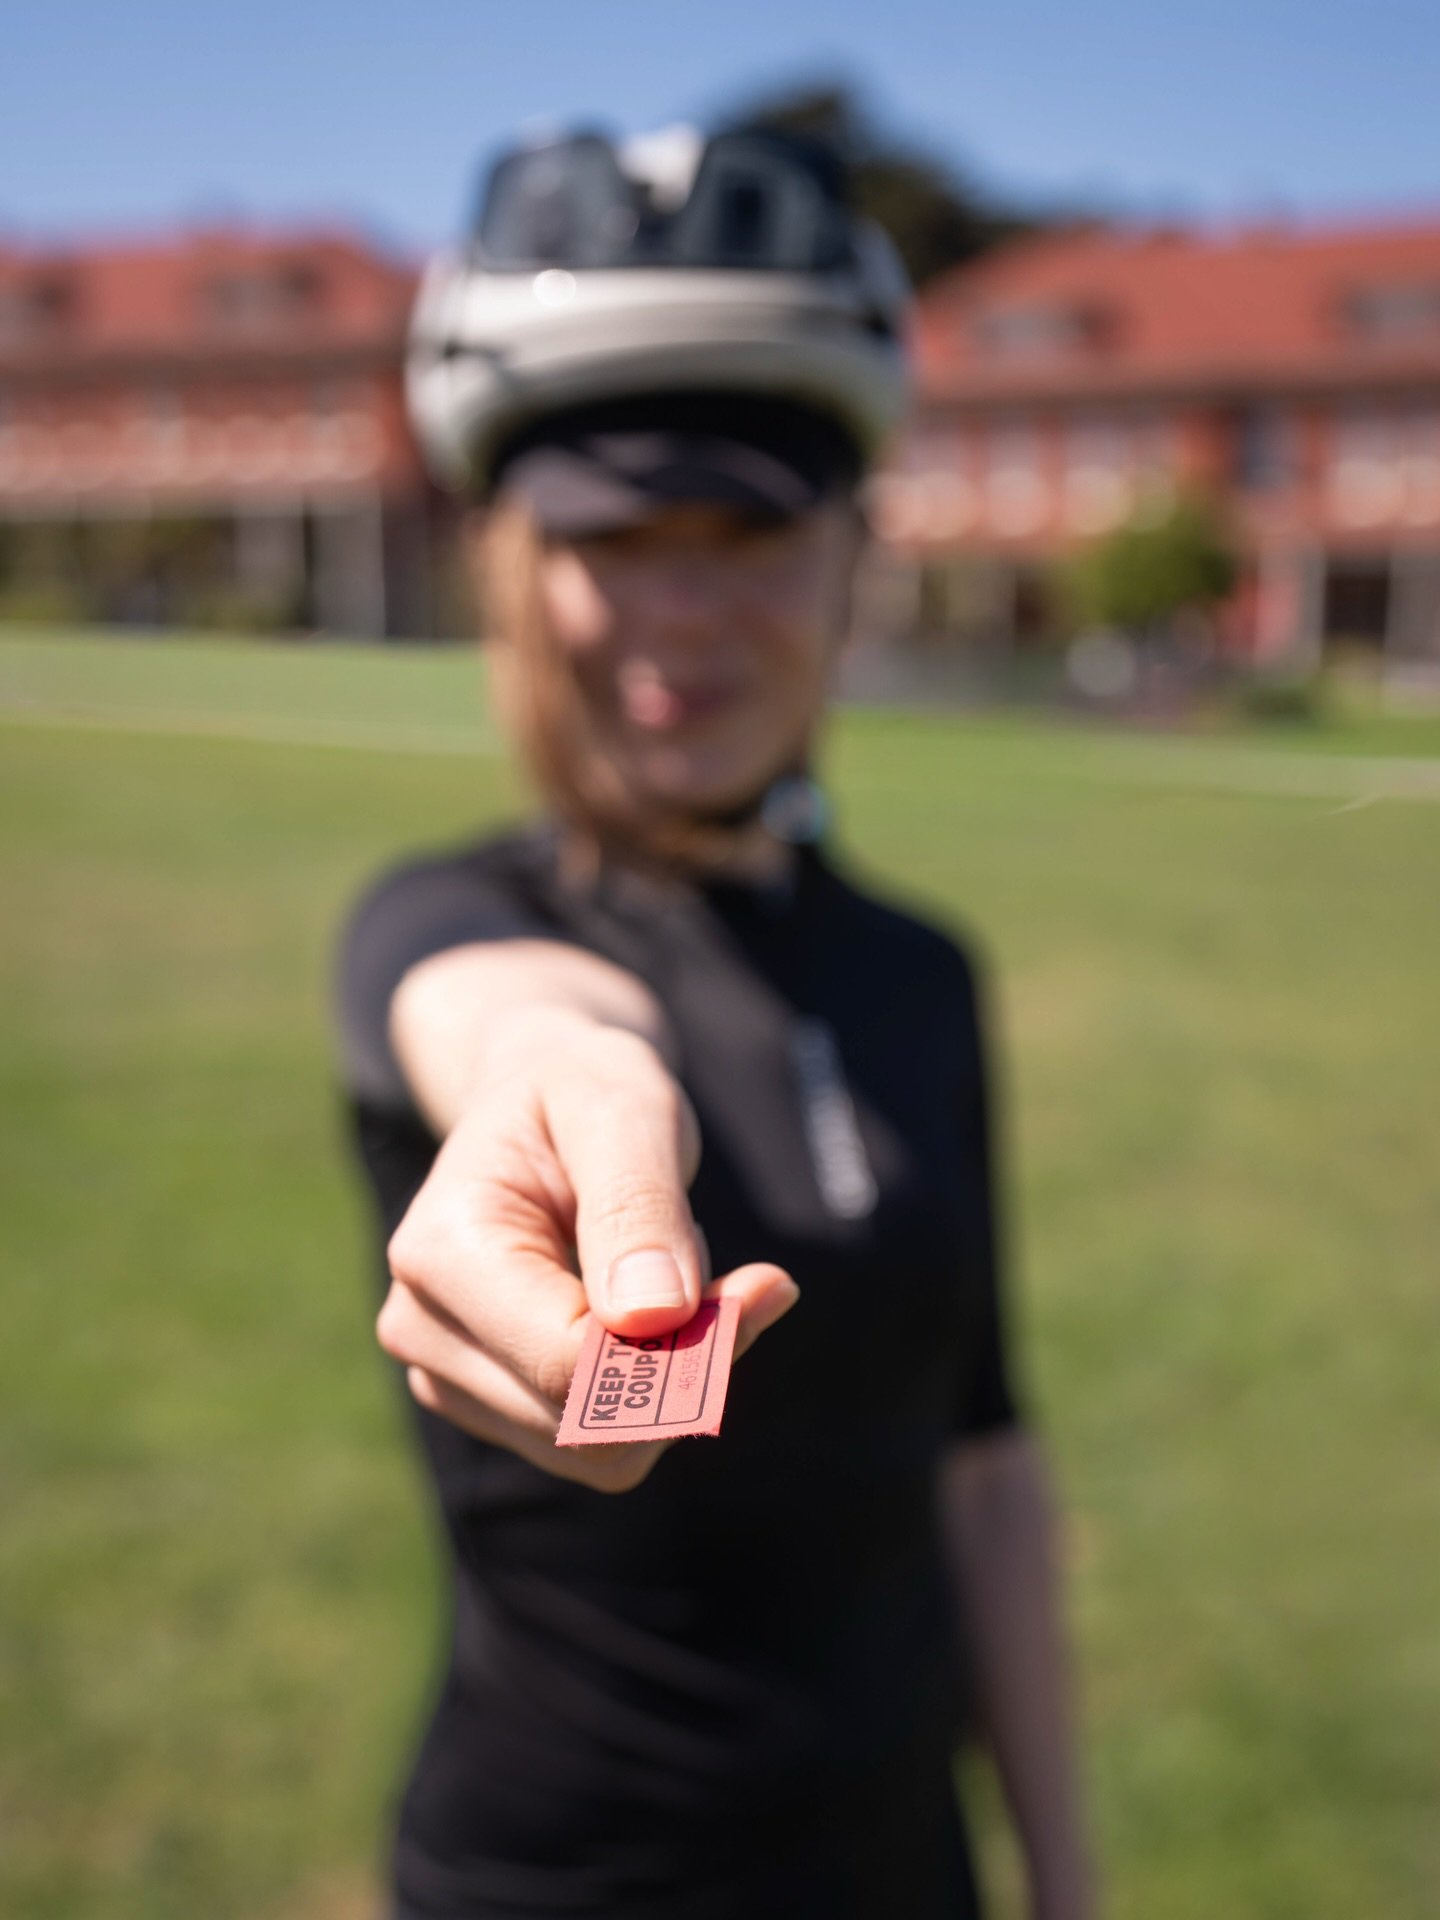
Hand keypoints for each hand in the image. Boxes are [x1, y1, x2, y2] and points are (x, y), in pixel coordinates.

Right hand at [377, 1015, 798, 1490]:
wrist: (543, 1097)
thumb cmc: (582, 1090)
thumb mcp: (623, 1108)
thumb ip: (637, 1204)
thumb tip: (651, 1319)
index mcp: (439, 1252)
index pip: (568, 1364)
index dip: (684, 1345)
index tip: (765, 1284)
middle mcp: (422, 1329)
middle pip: (589, 1423)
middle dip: (690, 1362)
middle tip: (752, 1281)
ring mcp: (446, 1377)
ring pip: (604, 1451)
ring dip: (679, 1377)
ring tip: (687, 1278)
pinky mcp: (492, 1406)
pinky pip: (605, 1445)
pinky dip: (662, 1392)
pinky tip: (673, 1316)